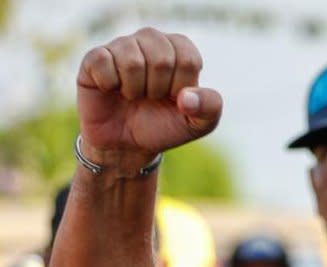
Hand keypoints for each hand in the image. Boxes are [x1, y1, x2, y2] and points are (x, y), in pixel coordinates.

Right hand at [76, 27, 221, 165]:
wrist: (129, 144)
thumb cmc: (165, 125)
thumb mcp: (199, 123)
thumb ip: (210, 107)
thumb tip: (186, 97)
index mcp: (180, 48)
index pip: (188, 59)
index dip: (181, 87)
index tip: (174, 97)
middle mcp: (151, 40)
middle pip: (161, 59)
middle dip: (158, 90)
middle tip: (151, 98)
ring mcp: (121, 46)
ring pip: (132, 61)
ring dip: (134, 89)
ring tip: (133, 95)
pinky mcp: (94, 58)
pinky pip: (103, 62)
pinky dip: (109, 85)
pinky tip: (111, 90)